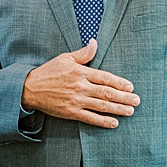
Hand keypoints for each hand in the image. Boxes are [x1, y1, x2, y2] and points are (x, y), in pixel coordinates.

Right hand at [21, 40, 136, 128]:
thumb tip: (95, 43)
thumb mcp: (64, 58)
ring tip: (130, 111)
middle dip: (124, 97)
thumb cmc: (47, 72)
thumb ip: (83, 53)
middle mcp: (80, 87)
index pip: (106, 78)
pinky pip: (90, 117)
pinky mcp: (71, 112)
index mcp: (80, 72)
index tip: (130, 86)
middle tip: (136, 100)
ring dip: (118, 109)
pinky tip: (114, 123)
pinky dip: (103, 121)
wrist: (29, 89)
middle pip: (107, 93)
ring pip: (102, 106)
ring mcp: (76, 100)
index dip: (120, 83)